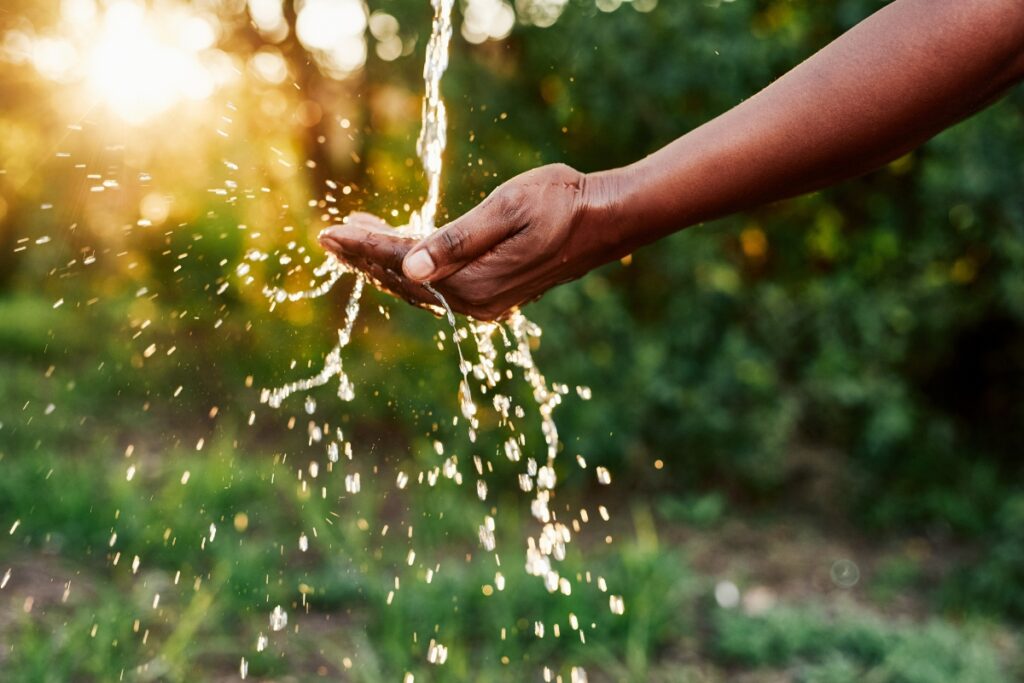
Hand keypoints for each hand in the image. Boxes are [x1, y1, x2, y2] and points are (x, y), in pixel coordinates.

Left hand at [318, 164, 623, 320]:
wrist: (606, 219)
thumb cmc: (561, 202)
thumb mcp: (506, 209)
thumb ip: (456, 239)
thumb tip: (409, 266)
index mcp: (473, 282)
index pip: (401, 264)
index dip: (362, 247)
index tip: (327, 232)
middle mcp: (475, 301)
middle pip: (402, 281)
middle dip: (364, 257)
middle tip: (328, 236)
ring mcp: (485, 302)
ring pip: (418, 285)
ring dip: (383, 262)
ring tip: (352, 239)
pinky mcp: (493, 293)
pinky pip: (438, 284)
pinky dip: (411, 266)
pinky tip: (399, 248)